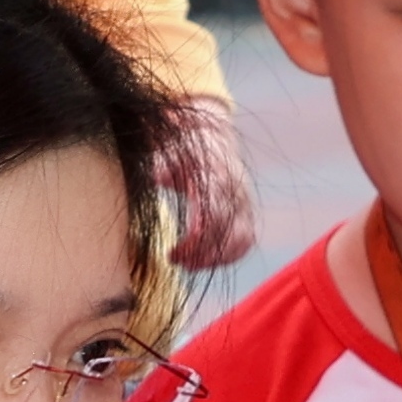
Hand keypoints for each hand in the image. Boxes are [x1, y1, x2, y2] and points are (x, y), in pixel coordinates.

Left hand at [152, 98, 259, 274]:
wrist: (212, 137)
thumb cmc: (184, 148)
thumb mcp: (170, 152)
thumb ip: (162, 165)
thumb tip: (154, 176)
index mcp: (218, 177)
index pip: (213, 217)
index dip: (194, 242)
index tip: (171, 253)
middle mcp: (236, 192)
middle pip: (228, 234)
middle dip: (201, 254)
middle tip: (174, 260)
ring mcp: (245, 204)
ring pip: (242, 240)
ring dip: (216, 258)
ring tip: (187, 264)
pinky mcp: (247, 214)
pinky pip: (246, 241)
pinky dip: (228, 256)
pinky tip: (202, 260)